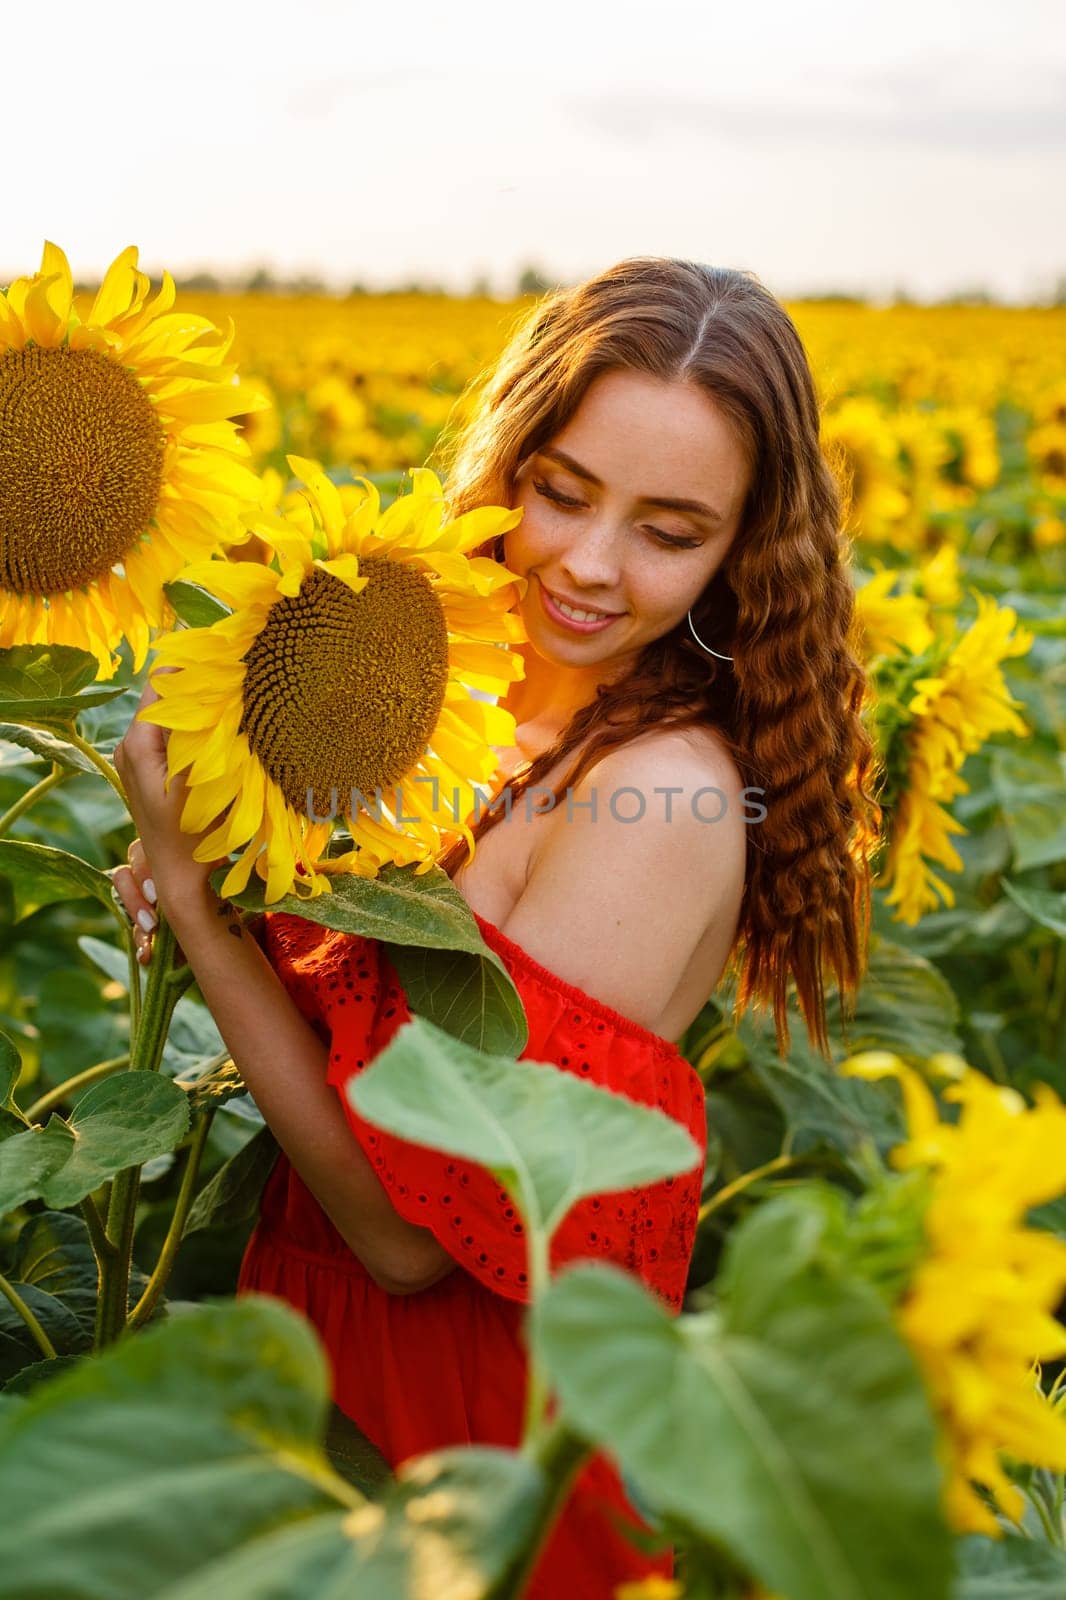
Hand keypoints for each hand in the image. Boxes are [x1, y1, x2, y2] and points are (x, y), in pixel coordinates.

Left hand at [111, 674, 228, 957]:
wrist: (181, 879)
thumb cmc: (194, 836)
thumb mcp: (203, 782)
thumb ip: (203, 736)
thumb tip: (218, 691)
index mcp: (137, 743)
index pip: (162, 681)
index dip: (194, 668)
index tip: (228, 662)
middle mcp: (128, 744)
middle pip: (164, 694)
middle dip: (198, 685)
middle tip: (237, 678)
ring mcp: (135, 756)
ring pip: (168, 713)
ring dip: (197, 706)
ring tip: (233, 700)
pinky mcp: (147, 768)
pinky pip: (169, 732)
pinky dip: (192, 726)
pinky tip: (220, 730)